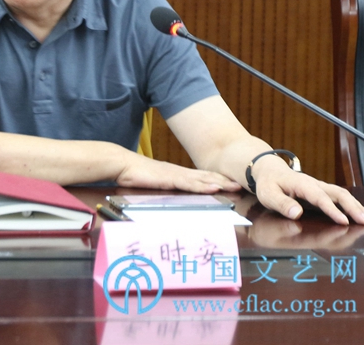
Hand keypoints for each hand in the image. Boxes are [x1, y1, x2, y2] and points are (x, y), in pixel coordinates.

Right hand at [116, 153, 240, 192]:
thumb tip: (171, 198)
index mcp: (175, 174)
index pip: (200, 177)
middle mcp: (178, 172)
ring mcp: (175, 174)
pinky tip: (214, 187)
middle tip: (241, 183)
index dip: (216, 179)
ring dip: (219, 182)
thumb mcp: (153, 185)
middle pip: (205, 176)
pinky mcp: (169, 178)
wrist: (122, 165)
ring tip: (234, 185)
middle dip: (224, 180)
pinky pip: (189, 183)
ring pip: (201, 179)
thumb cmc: (134, 175)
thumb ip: (164, 190)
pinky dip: (203, 185)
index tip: (231, 183)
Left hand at [252, 158, 363, 224]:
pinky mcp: (322, 192)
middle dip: (353, 208)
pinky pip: (340, 197)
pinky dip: (353, 205)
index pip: (319, 197)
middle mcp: (314, 184)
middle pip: (338, 194)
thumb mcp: (268, 194)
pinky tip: (362, 215)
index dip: (331, 210)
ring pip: (342, 195)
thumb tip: (297, 213)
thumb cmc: (268, 184)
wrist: (269, 171)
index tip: (343, 221)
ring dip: (357, 207)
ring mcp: (320, 187)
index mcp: (301, 184)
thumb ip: (281, 204)